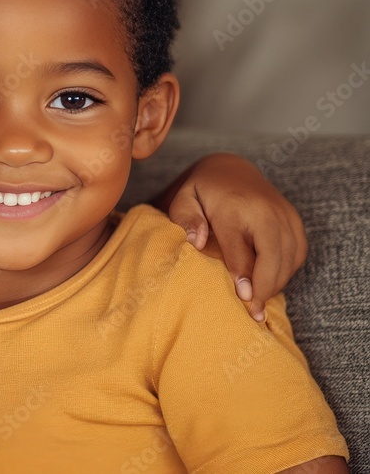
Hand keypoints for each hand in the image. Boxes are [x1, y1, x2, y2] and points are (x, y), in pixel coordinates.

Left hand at [157, 153, 307, 321]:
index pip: (240, 248)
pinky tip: (270, 282)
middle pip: (273, 255)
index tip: (243, 298)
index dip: (244, 276)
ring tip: (259, 303)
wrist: (230, 170)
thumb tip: (196, 242)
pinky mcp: (294, 219)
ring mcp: (283, 213)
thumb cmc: (202, 192)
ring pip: (290, 257)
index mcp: (233, 206)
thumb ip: (186, 219)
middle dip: (266, 286)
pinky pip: (298, 252)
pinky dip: (288, 270)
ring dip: (277, 283)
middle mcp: (264, 209)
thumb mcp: (184, 200)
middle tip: (254, 311)